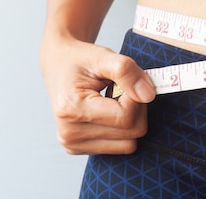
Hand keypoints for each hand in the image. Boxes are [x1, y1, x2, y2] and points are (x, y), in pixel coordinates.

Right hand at [40, 33, 155, 154]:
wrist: (57, 64)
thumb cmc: (78, 59)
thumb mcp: (102, 56)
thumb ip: (126, 71)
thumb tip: (148, 95)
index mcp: (72, 109)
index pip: (126, 117)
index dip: (137, 98)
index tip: (128, 81)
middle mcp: (69, 134)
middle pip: (131, 133)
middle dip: (135, 108)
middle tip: (120, 88)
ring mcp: (73, 145)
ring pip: (128, 144)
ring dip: (129, 120)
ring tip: (111, 99)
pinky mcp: (78, 149)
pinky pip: (119, 147)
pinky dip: (120, 128)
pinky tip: (105, 111)